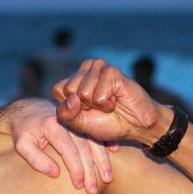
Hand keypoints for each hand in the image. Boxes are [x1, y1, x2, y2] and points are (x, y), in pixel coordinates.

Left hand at [8, 98, 115, 193]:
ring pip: (94, 141)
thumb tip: (55, 174)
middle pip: (84, 148)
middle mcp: (68, 122)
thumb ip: (36, 159)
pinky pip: (96, 132)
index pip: (68, 150)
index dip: (75, 169)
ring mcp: (77, 121)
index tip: (79, 186)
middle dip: (91, 171)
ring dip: (102, 161)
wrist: (29, 110)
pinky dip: (106, 142)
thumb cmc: (23, 131)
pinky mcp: (82, 121)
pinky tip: (114, 153)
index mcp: (53, 126)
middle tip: (93, 191)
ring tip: (107, 178)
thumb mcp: (22, 144)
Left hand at [52, 58, 166, 143]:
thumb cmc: (107, 123)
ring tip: (108, 102)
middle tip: (99, 106)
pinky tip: (116, 99)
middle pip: (69, 90)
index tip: (85, 110)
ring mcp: (99, 67)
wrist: (135, 126)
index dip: (70, 107)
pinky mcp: (112, 71)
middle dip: (84, 106)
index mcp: (75, 78)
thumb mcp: (78, 124)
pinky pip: (98, 96)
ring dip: (97, 105)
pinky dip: (107, 104)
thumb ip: (65, 114)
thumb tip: (72, 99)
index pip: (57, 89)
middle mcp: (86, 69)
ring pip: (82, 93)